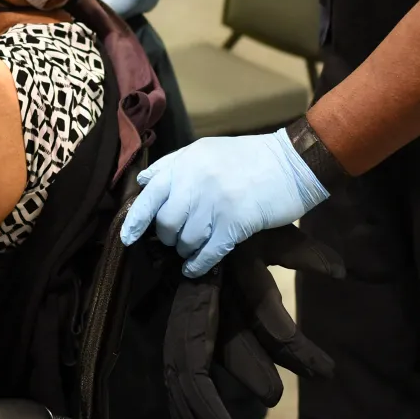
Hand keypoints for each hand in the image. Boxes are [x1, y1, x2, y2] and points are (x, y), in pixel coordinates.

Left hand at [120, 130, 328, 276]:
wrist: (291, 163)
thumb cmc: (248, 157)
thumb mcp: (206, 150)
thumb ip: (174, 165)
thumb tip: (144, 183)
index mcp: (186, 162)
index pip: (150, 194)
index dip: (135, 220)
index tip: (127, 238)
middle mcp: (195, 182)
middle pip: (166, 223)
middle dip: (167, 237)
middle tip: (176, 239)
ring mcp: (215, 204)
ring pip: (185, 240)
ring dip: (185, 250)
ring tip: (192, 248)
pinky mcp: (235, 224)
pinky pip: (208, 253)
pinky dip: (198, 264)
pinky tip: (195, 268)